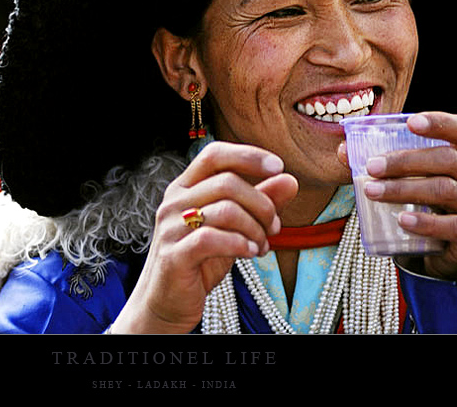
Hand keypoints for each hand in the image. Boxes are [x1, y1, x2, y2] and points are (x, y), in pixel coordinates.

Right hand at [111, 141, 297, 333]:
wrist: (166, 303)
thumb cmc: (201, 260)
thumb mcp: (234, 228)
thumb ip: (259, 202)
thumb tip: (290, 180)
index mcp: (185, 187)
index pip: (214, 154)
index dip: (248, 155)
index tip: (278, 166)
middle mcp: (174, 202)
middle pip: (228, 182)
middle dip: (262, 203)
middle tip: (274, 226)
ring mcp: (171, 228)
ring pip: (225, 210)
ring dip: (255, 228)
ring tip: (262, 245)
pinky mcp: (174, 255)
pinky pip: (212, 239)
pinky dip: (240, 244)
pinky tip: (251, 253)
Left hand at [339, 111, 456, 279]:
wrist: (454, 250)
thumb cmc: (430, 203)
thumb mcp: (413, 180)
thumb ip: (383, 164)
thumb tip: (343, 151)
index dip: (441, 123)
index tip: (411, 123)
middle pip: (447, 160)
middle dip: (405, 160)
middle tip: (372, 167)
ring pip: (445, 190)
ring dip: (405, 189)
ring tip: (374, 192)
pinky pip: (452, 226)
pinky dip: (426, 223)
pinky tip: (402, 220)